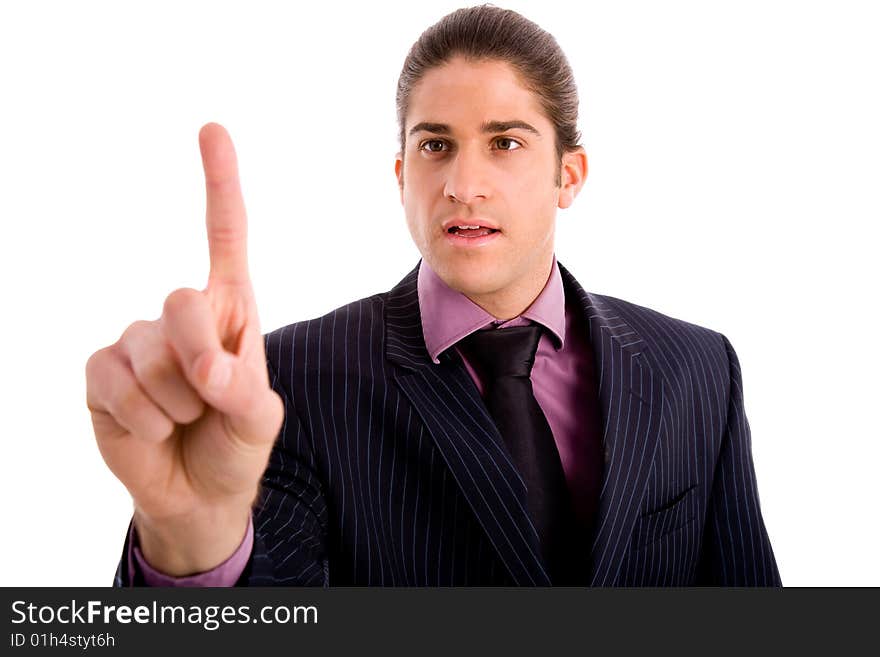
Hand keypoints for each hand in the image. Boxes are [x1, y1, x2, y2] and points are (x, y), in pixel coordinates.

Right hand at [86, 123, 282, 574]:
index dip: (219, 184)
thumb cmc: (236, 444)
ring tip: (183, 420)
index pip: (225, 238)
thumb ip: (243, 392)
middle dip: (199, 362)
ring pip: (148, 355)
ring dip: (174, 404)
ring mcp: (137, 342)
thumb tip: (204, 370)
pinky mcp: (102, 372)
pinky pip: (114, 383)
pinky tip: (151, 428)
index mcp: (229, 311)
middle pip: (180, 303)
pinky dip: (140, 418)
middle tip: (210, 400)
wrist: (198, 493)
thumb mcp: (260, 421)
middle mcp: (181, 316)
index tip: (212, 129)